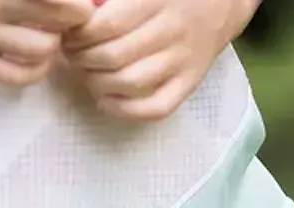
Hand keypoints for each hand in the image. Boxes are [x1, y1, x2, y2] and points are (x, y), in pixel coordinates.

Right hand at [0, 0, 95, 88]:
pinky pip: (14, 79)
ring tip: (49, 37)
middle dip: (74, 21)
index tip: (80, 2)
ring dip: (54, 46)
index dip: (80, 1)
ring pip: (42, 53)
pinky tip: (31, 59)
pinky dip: (33, 72)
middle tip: (71, 19)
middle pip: (61, 21)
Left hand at [62, 0, 252, 120]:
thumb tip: (81, 11)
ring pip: (129, 84)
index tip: (70, 34)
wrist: (223, 2)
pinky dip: (122, 110)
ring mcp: (182, 61)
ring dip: (97, 83)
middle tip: (73, 54)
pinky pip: (153, 108)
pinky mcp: (188, 84)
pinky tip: (105, 98)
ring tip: (88, 72)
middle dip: (82, 59)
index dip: (79, 35)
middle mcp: (172, 30)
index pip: (106, 25)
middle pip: (113, 56)